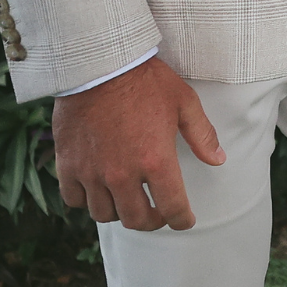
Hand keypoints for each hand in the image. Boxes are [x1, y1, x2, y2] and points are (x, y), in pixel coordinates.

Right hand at [52, 57, 223, 230]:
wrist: (99, 65)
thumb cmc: (147, 81)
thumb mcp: (184, 103)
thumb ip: (202, 135)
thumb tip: (218, 159)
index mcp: (155, 160)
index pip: (172, 207)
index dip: (181, 219)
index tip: (185, 221)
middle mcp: (122, 174)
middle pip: (137, 220)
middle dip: (152, 222)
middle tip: (158, 214)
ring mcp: (92, 172)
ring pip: (104, 214)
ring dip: (120, 212)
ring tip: (129, 201)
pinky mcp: (67, 165)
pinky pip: (74, 200)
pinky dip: (87, 201)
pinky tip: (98, 190)